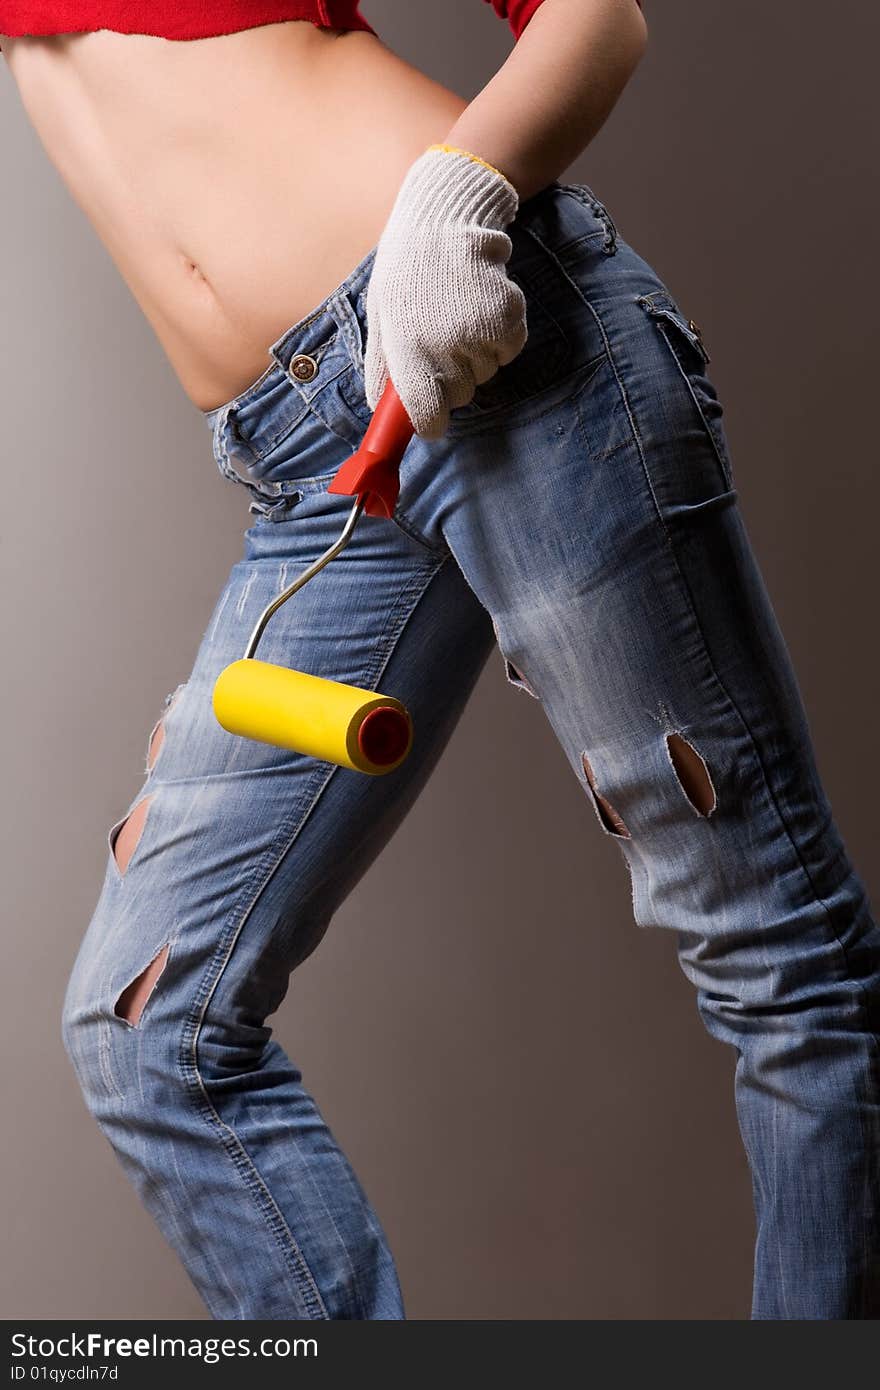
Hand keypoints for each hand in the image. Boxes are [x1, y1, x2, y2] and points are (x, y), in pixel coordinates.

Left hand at [363, 144, 528, 438]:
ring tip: (460, 314)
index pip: (427, 413)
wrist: (443, 219)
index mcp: (406, 348)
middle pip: (461, 396)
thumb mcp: (382, 315)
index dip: (432, 422)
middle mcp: (443, 346)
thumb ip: (382, 366)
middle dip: (454, 379)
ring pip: (487, 372)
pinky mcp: (507, 317)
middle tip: (443, 340)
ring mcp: (478, 332)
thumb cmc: (406, 269)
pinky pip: (509, 350)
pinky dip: (501, 336)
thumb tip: (380, 408)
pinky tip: (483, 306)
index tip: (434, 420)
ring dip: (478, 354)